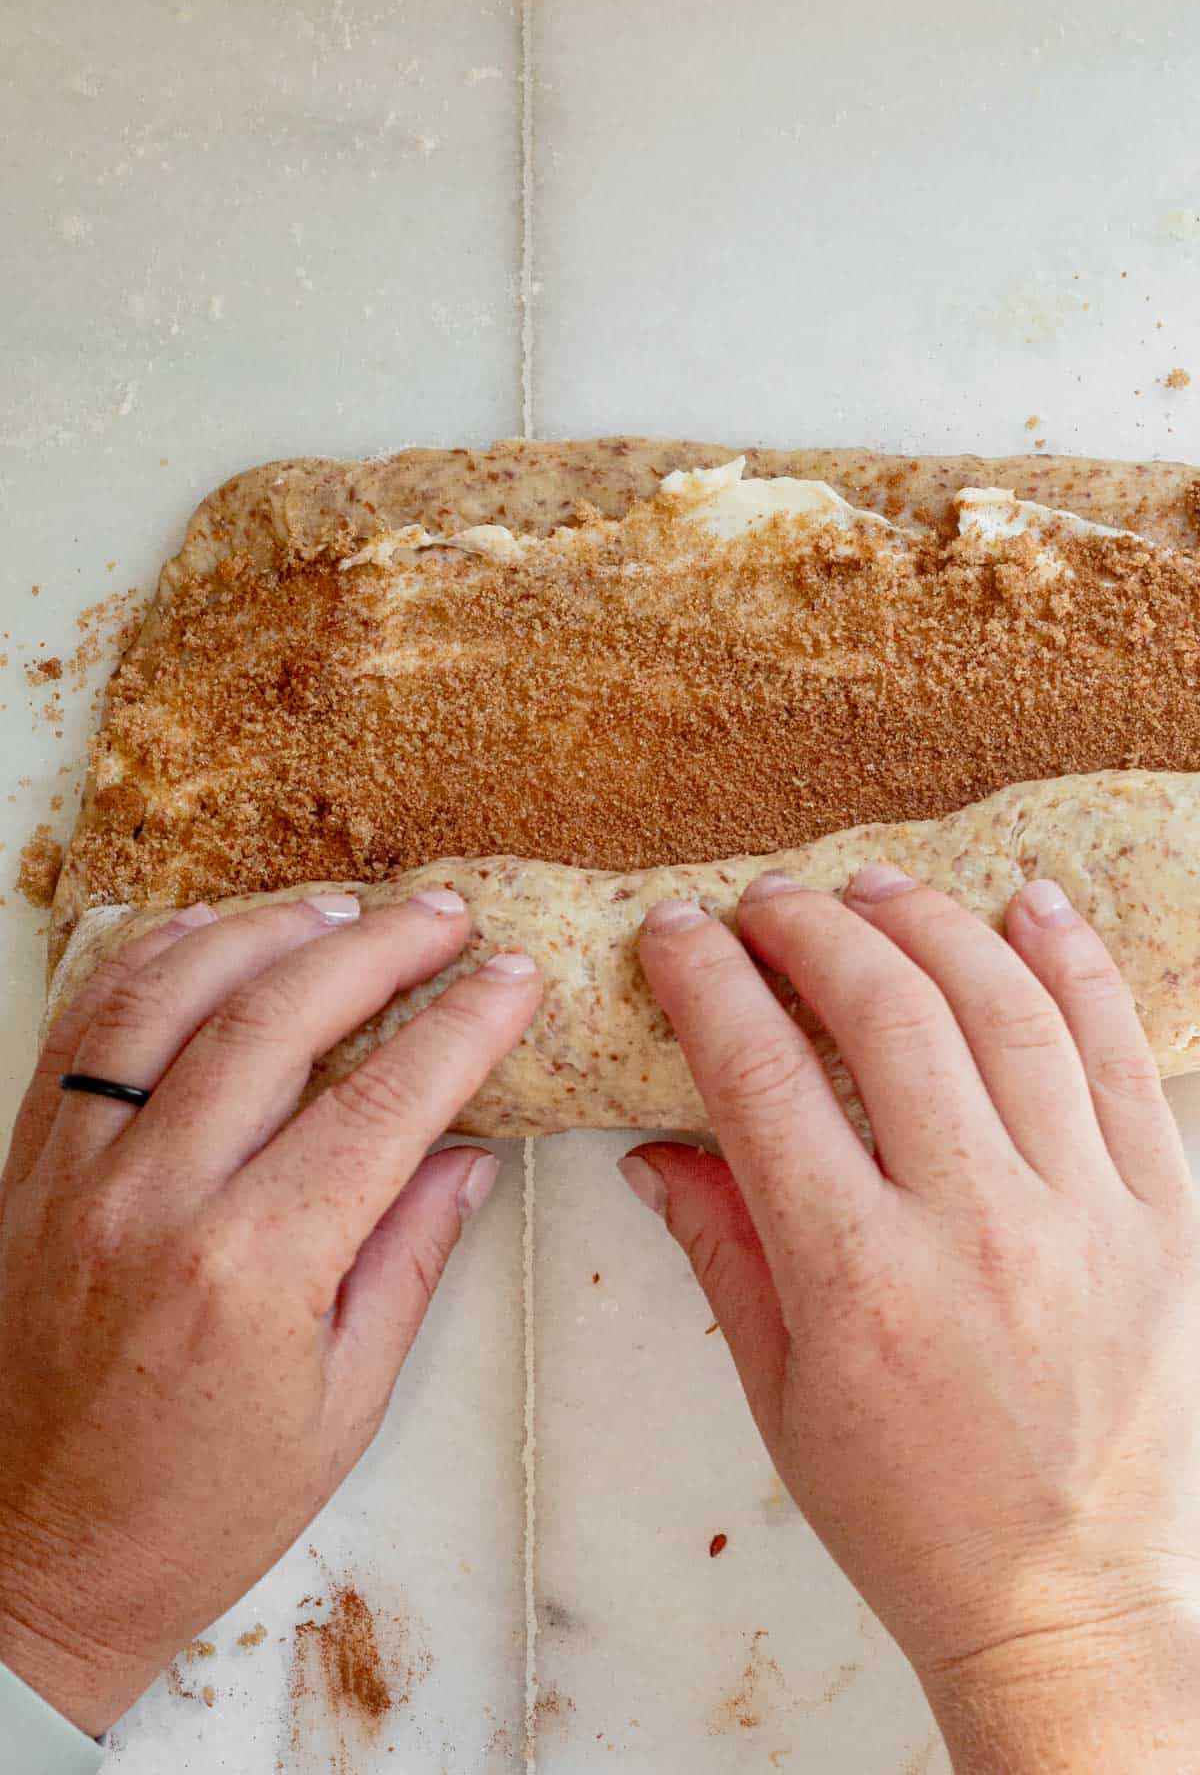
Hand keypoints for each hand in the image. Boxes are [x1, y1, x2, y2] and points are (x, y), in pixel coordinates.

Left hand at [0, 890, 540, 1735]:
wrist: (29, 1562)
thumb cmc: (193, 1510)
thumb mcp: (341, 1406)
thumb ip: (407, 1259)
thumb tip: (466, 1151)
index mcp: (250, 1269)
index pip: (383, 1102)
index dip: (463, 1025)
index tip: (515, 976)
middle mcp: (154, 1199)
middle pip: (277, 1017)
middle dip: (377, 948)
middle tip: (444, 916)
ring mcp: (77, 1174)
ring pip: (170, 994)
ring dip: (265, 931)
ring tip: (341, 908)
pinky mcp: (29, 1168)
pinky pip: (85, 1028)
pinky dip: (150, 961)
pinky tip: (209, 934)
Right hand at [628, 869, 1199, 1770]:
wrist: (1067, 1601)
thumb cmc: (908, 1512)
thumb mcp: (782, 1394)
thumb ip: (721, 1251)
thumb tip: (656, 1147)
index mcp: (860, 1279)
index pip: (763, 1077)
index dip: (709, 984)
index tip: (678, 934)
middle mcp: (977, 1228)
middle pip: (887, 1013)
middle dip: (809, 930)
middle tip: (767, 903)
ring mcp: (1087, 1214)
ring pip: (1006, 1009)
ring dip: (928, 925)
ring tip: (872, 889)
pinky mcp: (1165, 1216)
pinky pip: (1121, 1056)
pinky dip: (1075, 966)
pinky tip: (1030, 903)